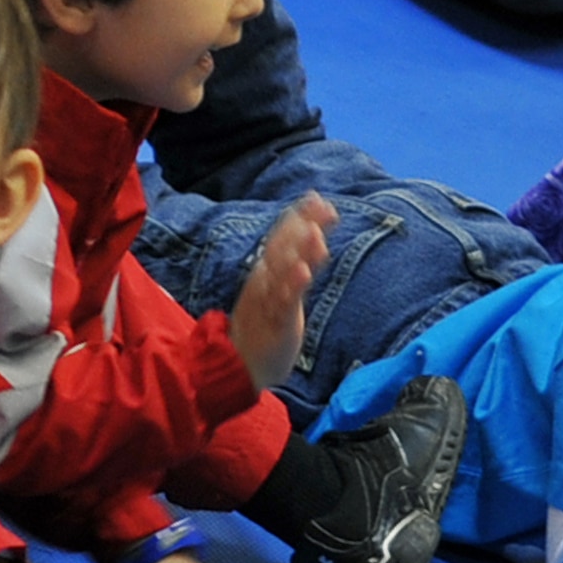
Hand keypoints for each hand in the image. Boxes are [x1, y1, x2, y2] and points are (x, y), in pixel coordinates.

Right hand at [230, 191, 336, 392]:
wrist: (239, 364)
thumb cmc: (265, 323)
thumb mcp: (279, 288)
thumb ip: (294, 262)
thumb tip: (314, 234)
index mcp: (266, 269)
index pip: (282, 235)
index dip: (300, 216)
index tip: (319, 198)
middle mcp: (265, 279)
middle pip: (283, 246)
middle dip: (304, 226)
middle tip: (324, 208)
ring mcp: (269, 299)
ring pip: (283, 270)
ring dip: (299, 251)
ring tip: (316, 234)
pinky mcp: (275, 321)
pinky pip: (283, 301)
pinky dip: (292, 285)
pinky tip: (304, 271)